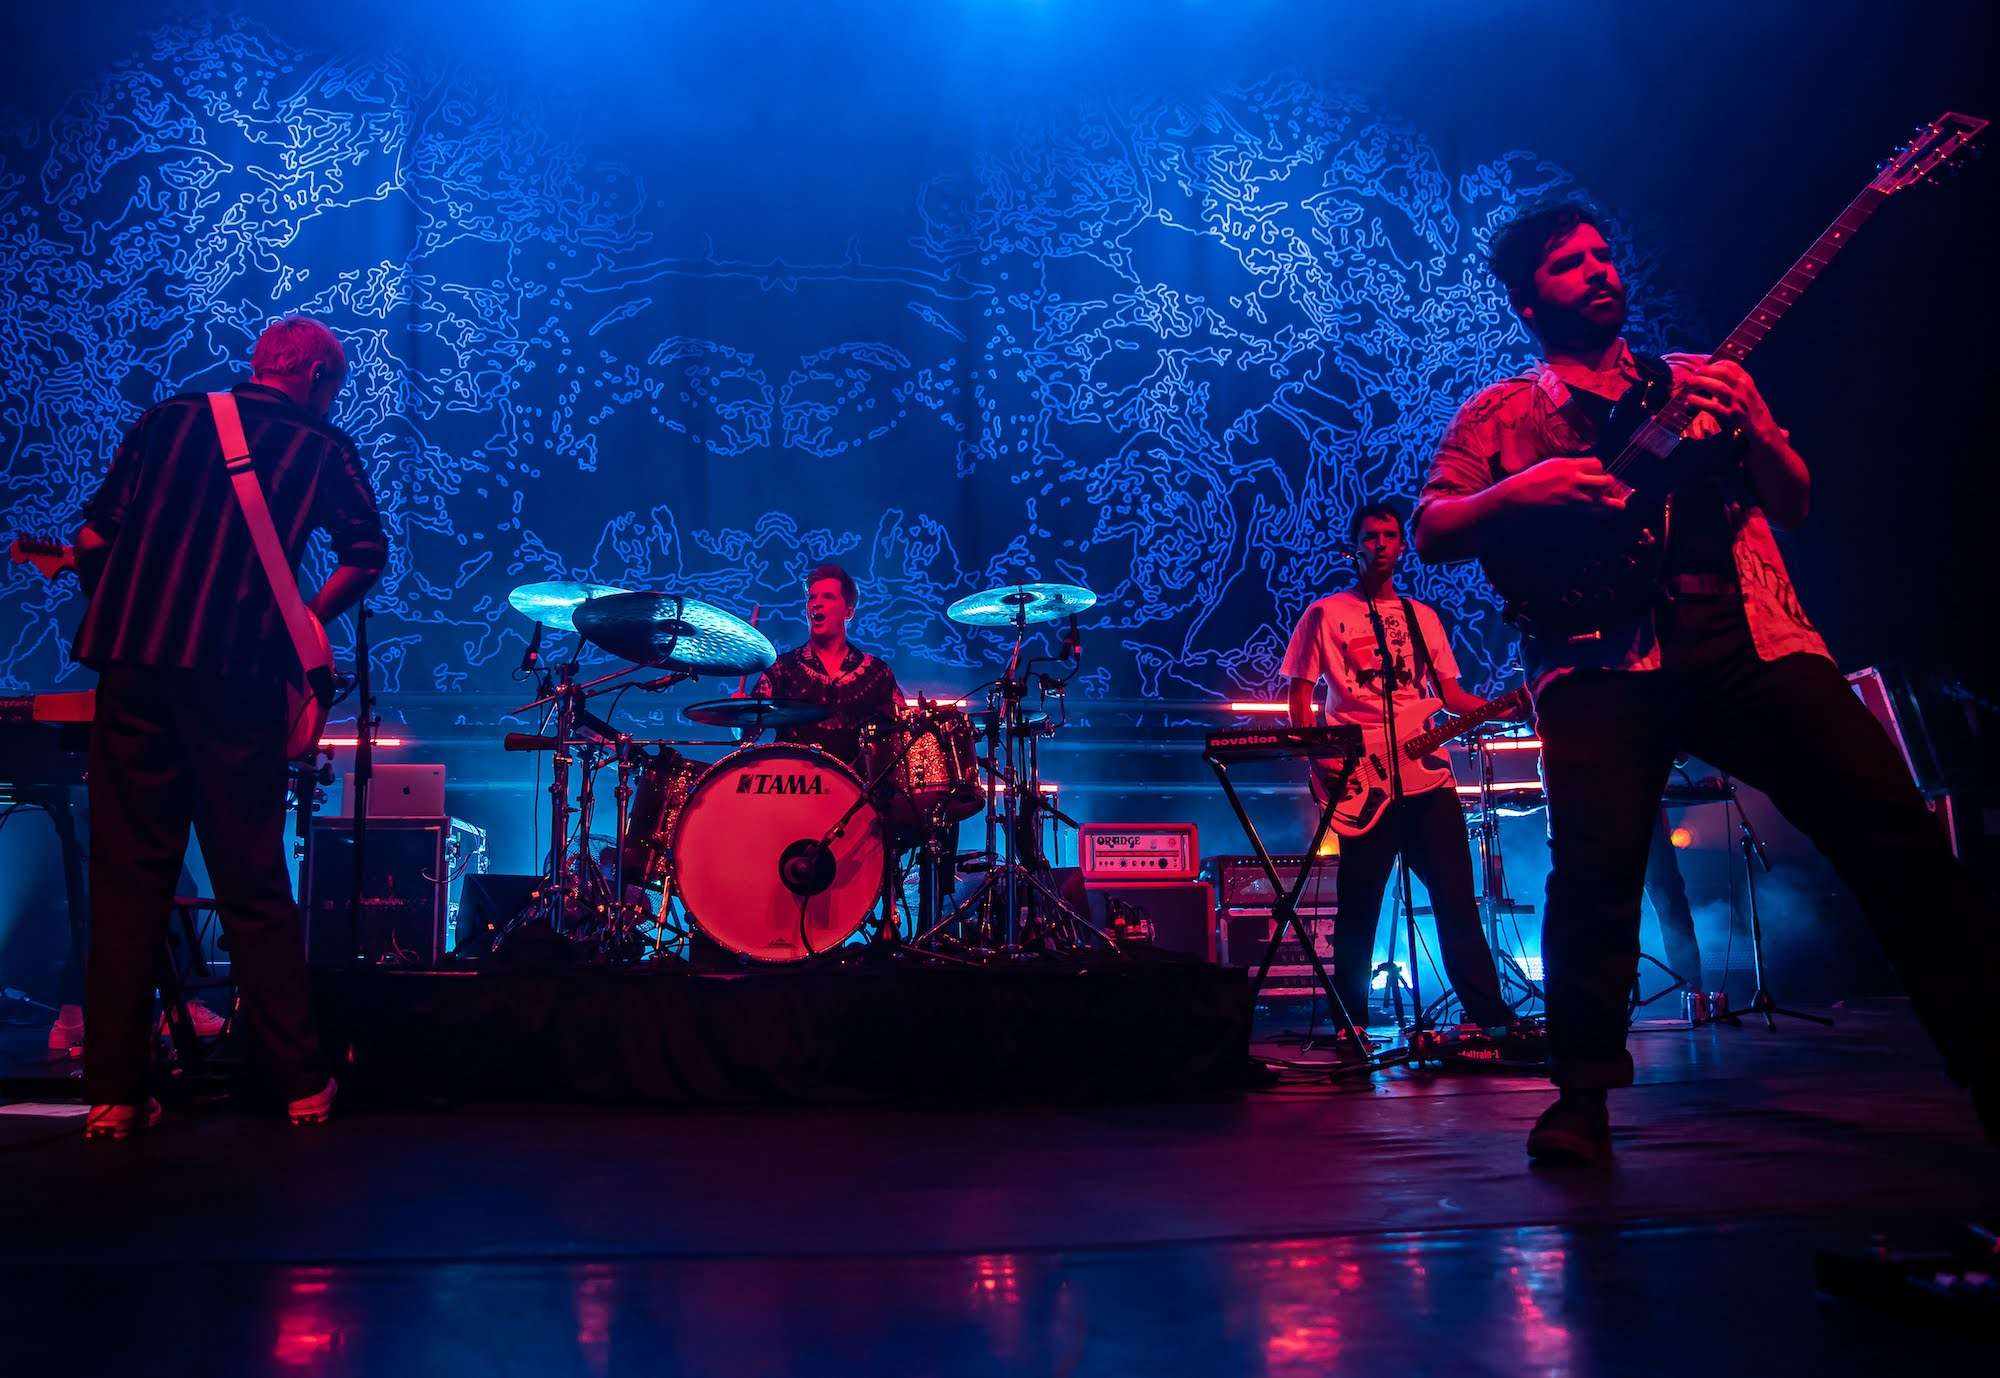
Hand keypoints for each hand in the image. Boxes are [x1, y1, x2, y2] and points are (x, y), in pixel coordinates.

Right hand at [1505, 456, 1629, 510]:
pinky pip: (1591, 510)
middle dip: (1609, 483)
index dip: (1600, 469)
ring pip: (1601, 497)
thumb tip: (1586, 468)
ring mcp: (1572, 494)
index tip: (1598, 473)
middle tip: (1608, 486)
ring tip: (1618, 505)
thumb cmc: (1534, 478)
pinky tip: (1606, 513)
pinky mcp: (1568, 507)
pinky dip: (1601, 512)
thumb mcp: (1553, 464)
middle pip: (1604, 479)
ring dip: (1611, 501)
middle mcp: (1574, 478)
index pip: (1597, 464)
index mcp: (1569, 464)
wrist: (1521, 494)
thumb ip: (1571, 465)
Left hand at [1679, 359, 1778, 445]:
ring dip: (1701, 383)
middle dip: (1705, 371)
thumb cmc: (1751, 409)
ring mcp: (1738, 402)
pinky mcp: (1732, 416)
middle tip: (1692, 374)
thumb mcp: (1746, 392)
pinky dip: (1700, 402)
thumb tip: (1711, 377)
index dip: (1714, 364)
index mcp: (1746, 381)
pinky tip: (1690, 399)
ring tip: (1689, 383)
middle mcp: (1743, 389)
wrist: (1763, 428)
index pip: (1730, 365)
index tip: (1702, 367)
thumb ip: (1733, 384)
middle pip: (1723, 373)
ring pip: (1718, 387)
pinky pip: (1713, 407)